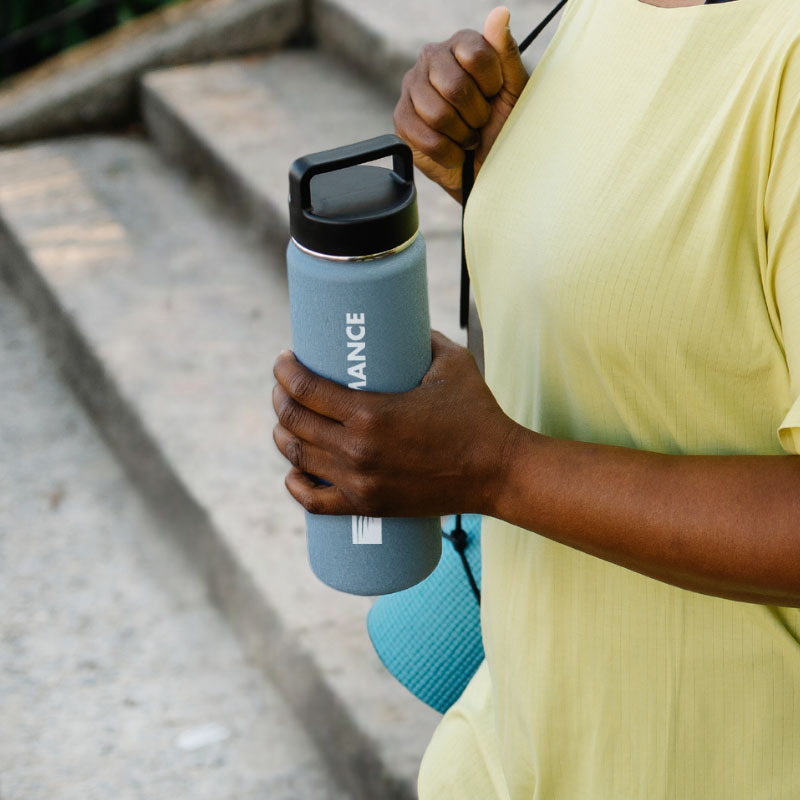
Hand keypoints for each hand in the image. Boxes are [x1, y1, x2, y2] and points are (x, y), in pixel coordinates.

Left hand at [272, 331, 519, 516]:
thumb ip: (426, 339)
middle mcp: (357, 450)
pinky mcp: (369, 505)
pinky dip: (297, 485)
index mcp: (371, 413)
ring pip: (299, 457)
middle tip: (284, 387)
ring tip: (287, 421)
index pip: (306, 389)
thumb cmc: (477, 415)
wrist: (497, 471)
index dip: (286, 371)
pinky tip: (294, 471)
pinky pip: (316, 502)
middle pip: (295, 422)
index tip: (284, 359)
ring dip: (283, 435)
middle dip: (280, 399)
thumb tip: (406, 326)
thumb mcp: (453, 364)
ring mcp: (360, 481)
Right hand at [393, 6, 528, 201]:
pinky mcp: (401, 119)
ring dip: (462, 135)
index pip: (475, 55)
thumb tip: (500, 13)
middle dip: (476, 115)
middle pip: (455, 86)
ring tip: (467, 136)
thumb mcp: (514, 90)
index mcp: (461, 43)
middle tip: (480, 122)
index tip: (495, 95)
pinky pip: (425, 138)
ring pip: (438, 114)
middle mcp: (432, 58)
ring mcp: (412, 87)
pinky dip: (448, 153)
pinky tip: (454, 151)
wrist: (485, 166)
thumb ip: (507, 53)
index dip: (491, 85)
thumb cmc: (501, 124)